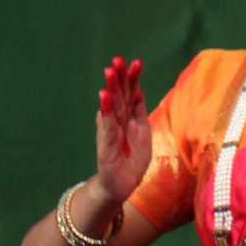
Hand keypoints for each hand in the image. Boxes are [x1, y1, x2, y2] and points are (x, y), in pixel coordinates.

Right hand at [95, 55, 150, 203]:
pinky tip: (103, 96)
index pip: (131, 94)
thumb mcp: (142, 134)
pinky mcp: (106, 145)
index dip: (133, 79)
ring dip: (111, 88)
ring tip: (109, 71)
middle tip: (118, 59)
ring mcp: (111, 131)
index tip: (136, 62)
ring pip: (112, 107)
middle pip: (120, 96)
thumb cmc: (132, 160)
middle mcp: (118, 121)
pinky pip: (107, 125)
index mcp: (129, 118)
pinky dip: (106, 111)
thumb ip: (139, 113)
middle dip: (120, 78)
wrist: (120, 186)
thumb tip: (137, 91)